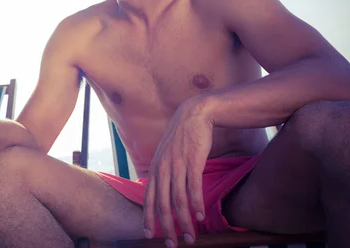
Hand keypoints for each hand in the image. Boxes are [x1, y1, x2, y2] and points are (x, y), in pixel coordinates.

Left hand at [143, 99, 212, 246]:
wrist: (194, 114)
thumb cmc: (181, 137)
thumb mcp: (166, 154)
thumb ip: (163, 172)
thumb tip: (162, 191)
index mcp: (155, 168)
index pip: (149, 198)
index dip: (148, 218)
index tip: (149, 235)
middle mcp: (162, 168)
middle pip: (162, 204)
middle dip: (166, 227)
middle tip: (172, 245)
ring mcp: (177, 165)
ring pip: (178, 199)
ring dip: (184, 221)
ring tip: (191, 237)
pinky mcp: (192, 161)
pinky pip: (193, 186)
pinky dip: (196, 203)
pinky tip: (200, 216)